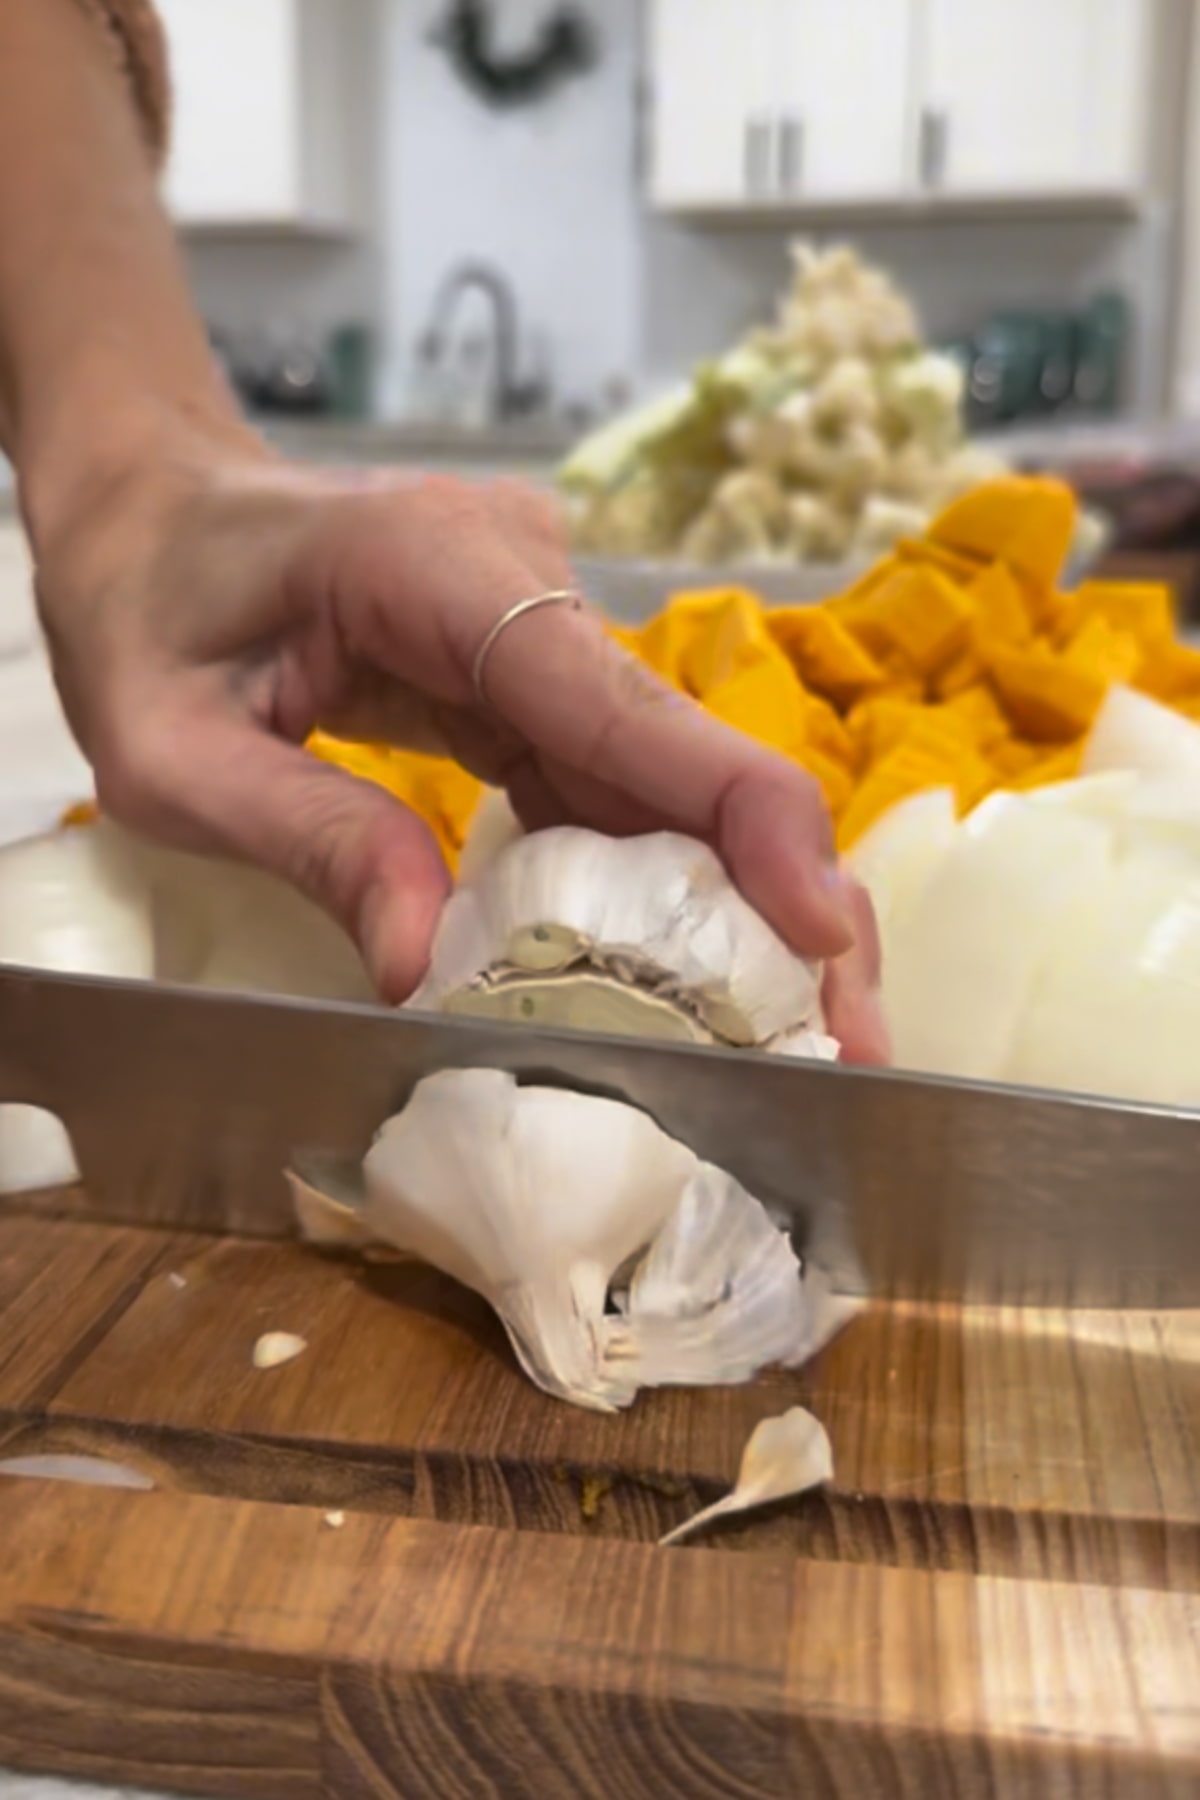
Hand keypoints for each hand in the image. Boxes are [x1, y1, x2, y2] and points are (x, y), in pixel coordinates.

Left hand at [34, 434, 889, 1061]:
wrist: (150, 504)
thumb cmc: (142, 604)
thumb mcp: (174, 751)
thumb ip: (309, 843)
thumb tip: (430, 976)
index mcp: (442, 571)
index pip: (626, 704)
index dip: (747, 822)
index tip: (824, 936)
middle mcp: (525, 583)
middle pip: (690, 750)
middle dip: (786, 898)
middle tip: (846, 1042)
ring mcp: (540, 617)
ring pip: (671, 774)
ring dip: (738, 904)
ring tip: (799, 1033)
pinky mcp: (533, 663)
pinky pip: (615, 778)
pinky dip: (660, 877)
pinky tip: (697, 969)